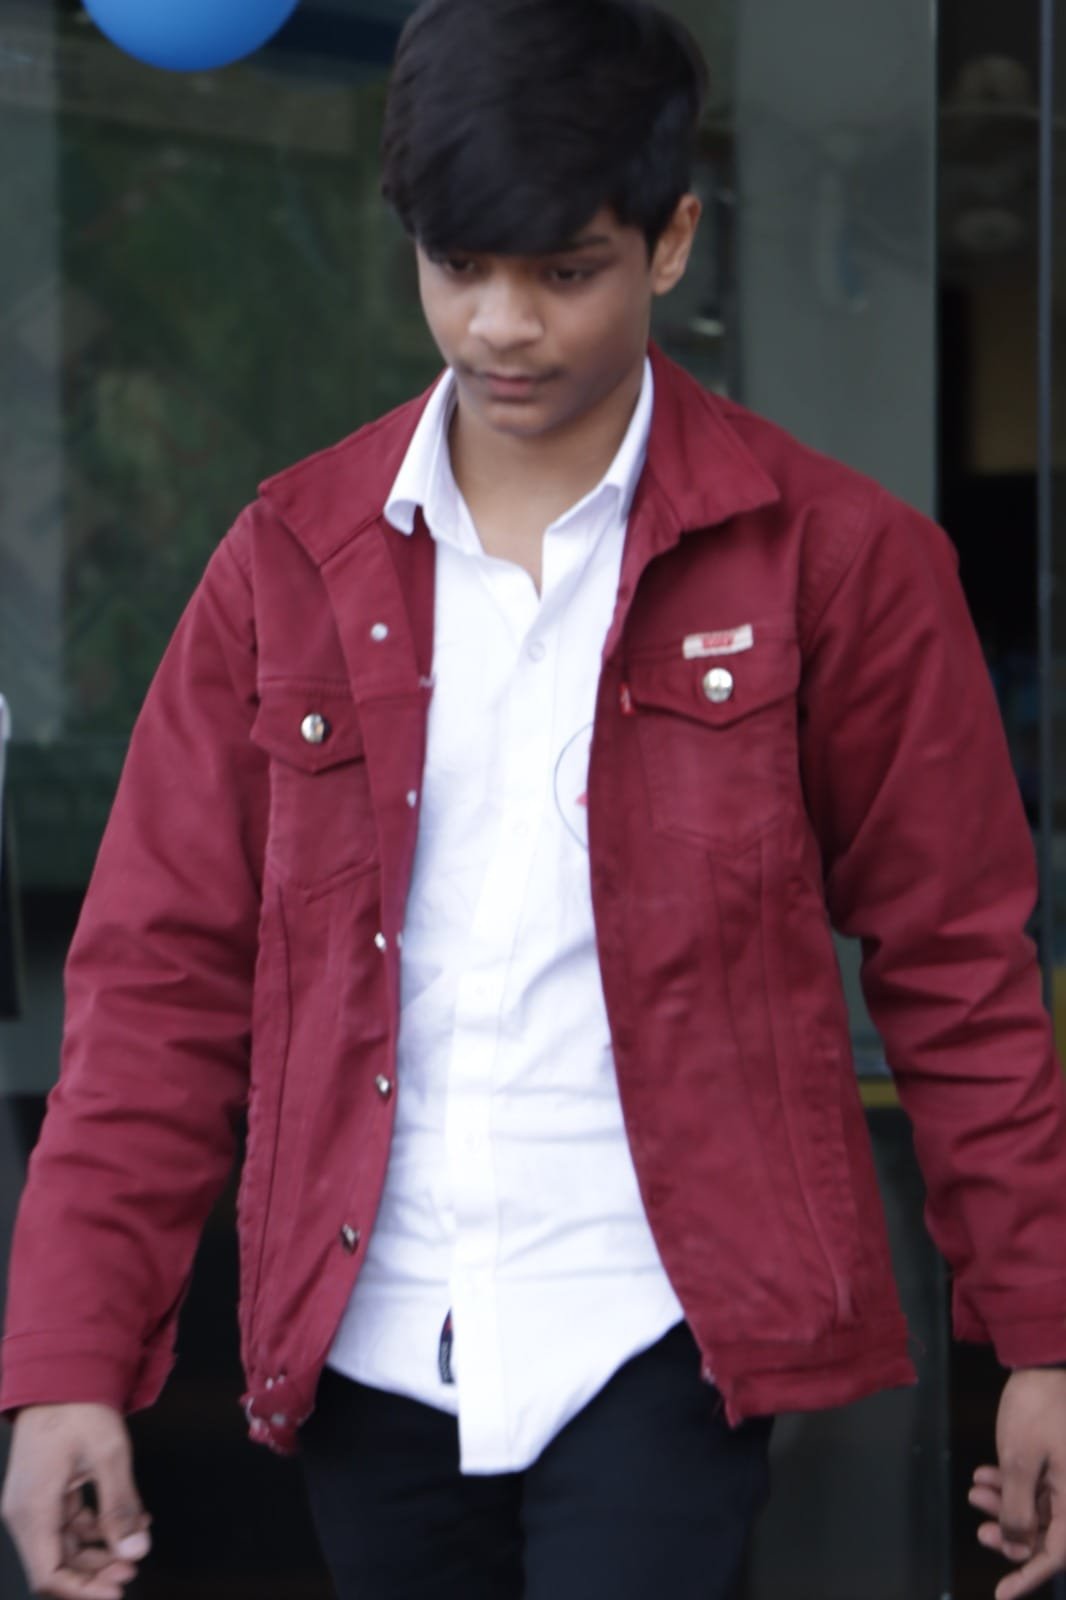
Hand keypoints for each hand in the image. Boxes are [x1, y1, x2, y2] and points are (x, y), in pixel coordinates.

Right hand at [1, 1403, 150, 1598]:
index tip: (118, 1591)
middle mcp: (27, 1513)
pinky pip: (70, 1524)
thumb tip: (136, 1550)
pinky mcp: (46, 1494)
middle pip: (57, 1564)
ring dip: (100, 1550)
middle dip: (96, 1572)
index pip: (50, 1573)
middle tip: (133, 1568)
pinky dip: (98, 1527)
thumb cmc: (79, 1409)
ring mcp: (34, 1503)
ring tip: (136, 1542)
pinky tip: (130, 1520)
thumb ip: (121, 1507)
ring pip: (66, 1546)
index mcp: (33, 1509)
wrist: (62, 1373)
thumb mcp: (108, 1456)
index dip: (83, 1591)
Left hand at [969, 1368, 1065, 1598]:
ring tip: (976, 1491)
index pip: (1058, 1553)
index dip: (1029, 1575)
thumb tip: (1019, 1545)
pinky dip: (1011, 1485)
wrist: (1045, 1361)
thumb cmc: (1036, 1409)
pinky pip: (1037, 1486)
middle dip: (1012, 1534)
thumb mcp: (1019, 1461)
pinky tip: (984, 1475)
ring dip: (1006, 1505)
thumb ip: (1019, 1509)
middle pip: (1047, 1533)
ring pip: (1038, 1509)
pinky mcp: (1057, 1461)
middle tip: (980, 1530)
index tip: (1002, 1593)